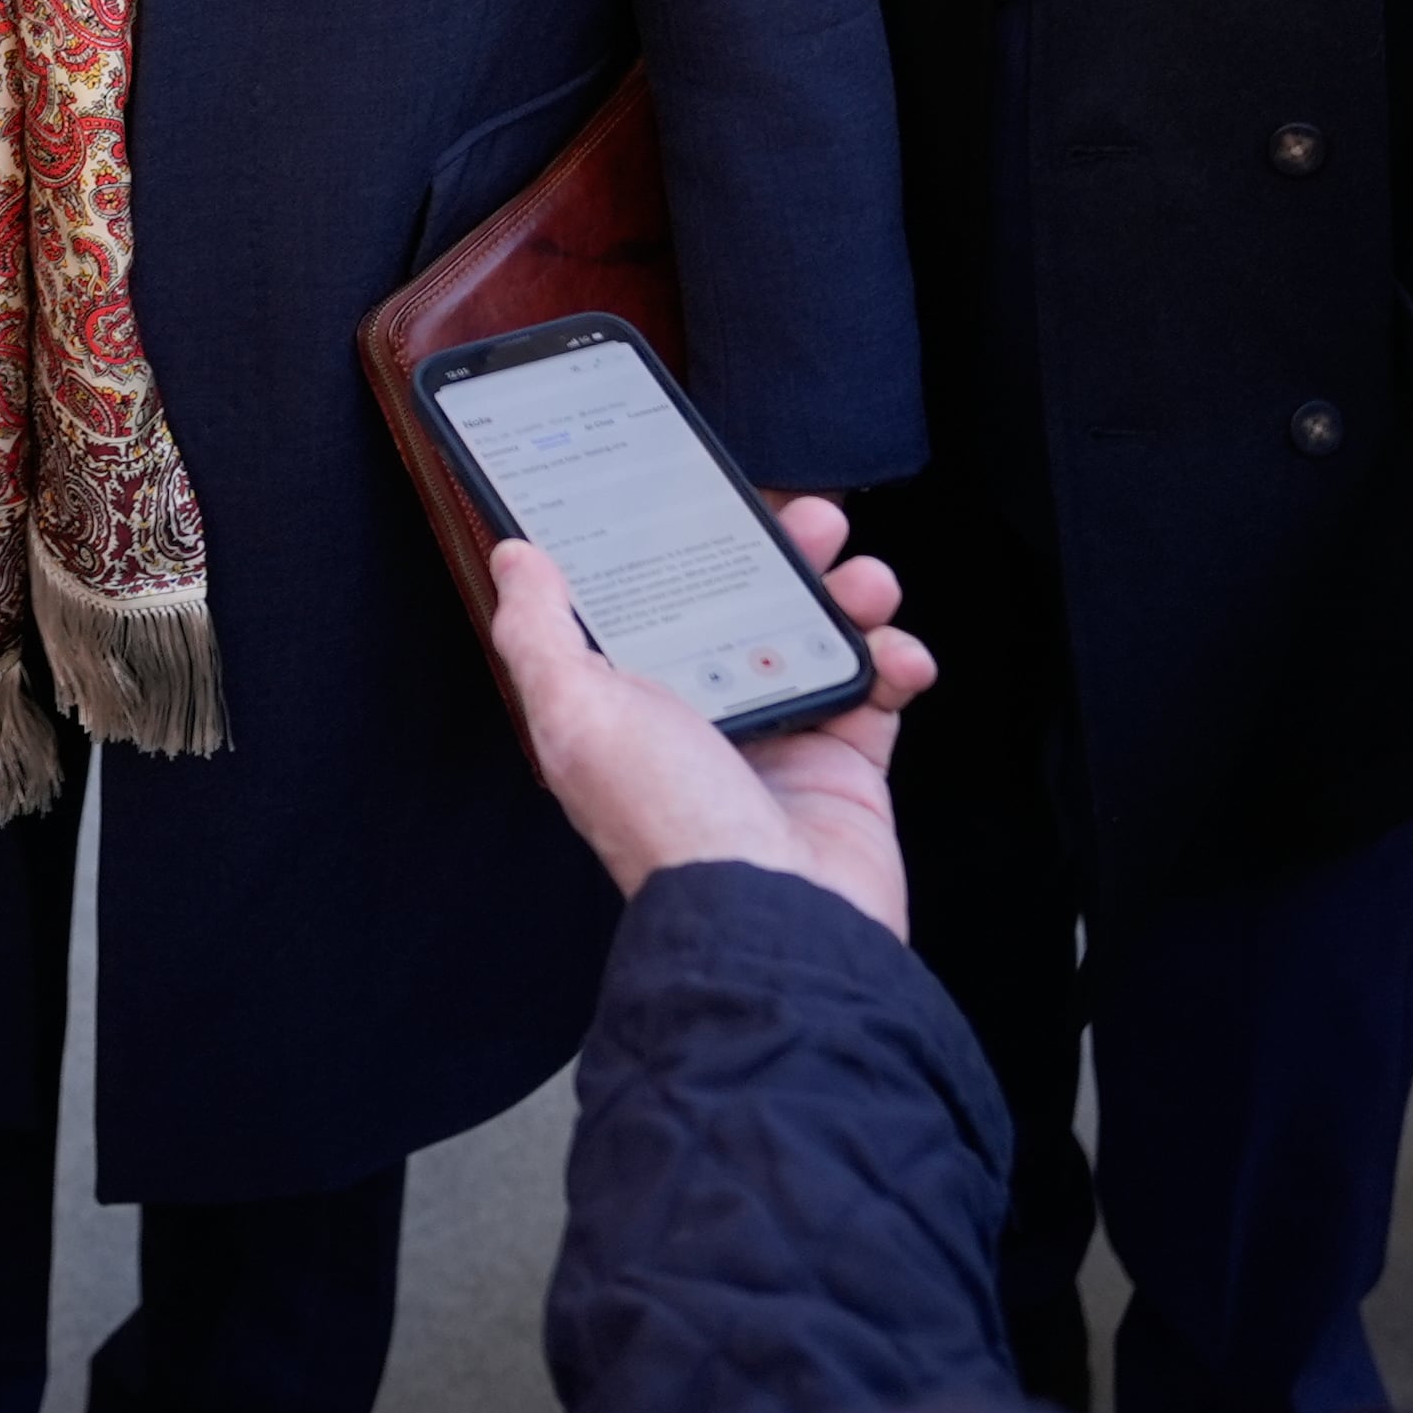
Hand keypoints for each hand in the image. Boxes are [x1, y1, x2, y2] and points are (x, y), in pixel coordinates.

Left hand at [488, 495, 936, 936]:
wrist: (775, 917)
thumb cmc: (670, 821)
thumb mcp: (576, 714)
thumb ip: (539, 632)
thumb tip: (514, 560)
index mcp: (632, 699)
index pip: (658, 597)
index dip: (685, 543)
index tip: (712, 495)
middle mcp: (705, 714)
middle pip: (750, 602)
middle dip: (787, 550)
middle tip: (815, 521)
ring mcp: (781, 738)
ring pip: (822, 633)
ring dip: (852, 594)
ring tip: (866, 583)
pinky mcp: (846, 764)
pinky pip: (881, 688)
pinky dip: (898, 659)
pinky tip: (897, 655)